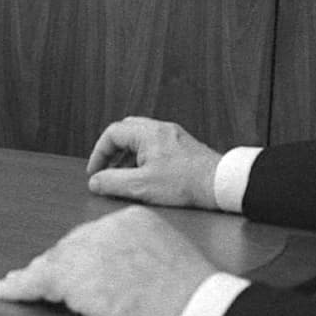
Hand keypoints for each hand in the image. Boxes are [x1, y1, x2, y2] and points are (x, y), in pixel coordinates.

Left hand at [0, 206, 217, 315]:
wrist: (196, 308)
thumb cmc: (193, 293)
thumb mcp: (171, 259)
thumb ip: (145, 255)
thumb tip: (128, 271)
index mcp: (135, 218)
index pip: (95, 233)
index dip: (80, 254)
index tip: (74, 266)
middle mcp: (109, 227)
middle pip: (71, 245)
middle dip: (57, 264)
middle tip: (40, 278)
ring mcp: (91, 250)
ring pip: (54, 262)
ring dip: (35, 276)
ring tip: (17, 284)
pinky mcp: (76, 276)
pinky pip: (39, 280)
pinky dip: (21, 286)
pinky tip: (8, 289)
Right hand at [86, 116, 221, 208]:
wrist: (220, 184)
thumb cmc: (186, 183)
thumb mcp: (142, 186)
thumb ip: (113, 182)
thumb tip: (95, 182)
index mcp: (148, 133)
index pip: (112, 133)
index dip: (98, 153)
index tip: (94, 172)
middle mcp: (161, 129)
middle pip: (126, 131)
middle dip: (112, 150)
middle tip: (105, 169)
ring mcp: (173, 137)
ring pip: (141, 139)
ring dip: (127, 156)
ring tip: (122, 176)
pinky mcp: (183, 147)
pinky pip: (155, 146)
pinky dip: (142, 158)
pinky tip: (144, 176)